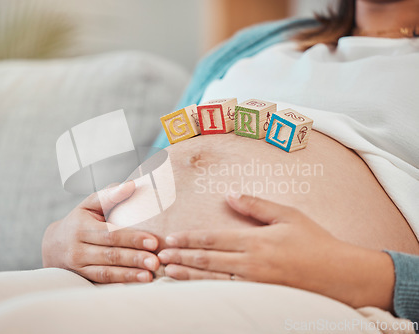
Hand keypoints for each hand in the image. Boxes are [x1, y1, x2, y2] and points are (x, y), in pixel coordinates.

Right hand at [42, 181, 159, 282]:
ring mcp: (78, 266)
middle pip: (110, 254)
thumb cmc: (79, 220)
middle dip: (134, 258)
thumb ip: (109, 195)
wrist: (53, 245)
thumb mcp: (89, 205)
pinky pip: (100, 282)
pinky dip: (117, 285)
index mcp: (81, 226)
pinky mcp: (81, 278)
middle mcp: (77, 247)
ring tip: (149, 277)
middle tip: (156, 262)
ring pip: (105, 272)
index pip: (110, 233)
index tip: (153, 241)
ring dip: (129, 275)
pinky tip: (133, 286)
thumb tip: (131, 185)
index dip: (132, 238)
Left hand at [158, 193, 394, 309]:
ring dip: (187, 275)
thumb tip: (231, 194)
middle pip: (207, 259)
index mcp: (256, 241)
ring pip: (212, 280)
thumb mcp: (288, 215)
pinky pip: (227, 294)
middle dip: (180, 256)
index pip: (213, 238)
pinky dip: (206, 290)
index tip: (169, 237)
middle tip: (158, 255)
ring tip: (167, 272)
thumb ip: (257, 205)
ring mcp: (255, 283)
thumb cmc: (315, 242)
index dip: (188, 238)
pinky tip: (194, 289)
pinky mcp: (261, 297)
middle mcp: (251, 263)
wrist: (340, 276)